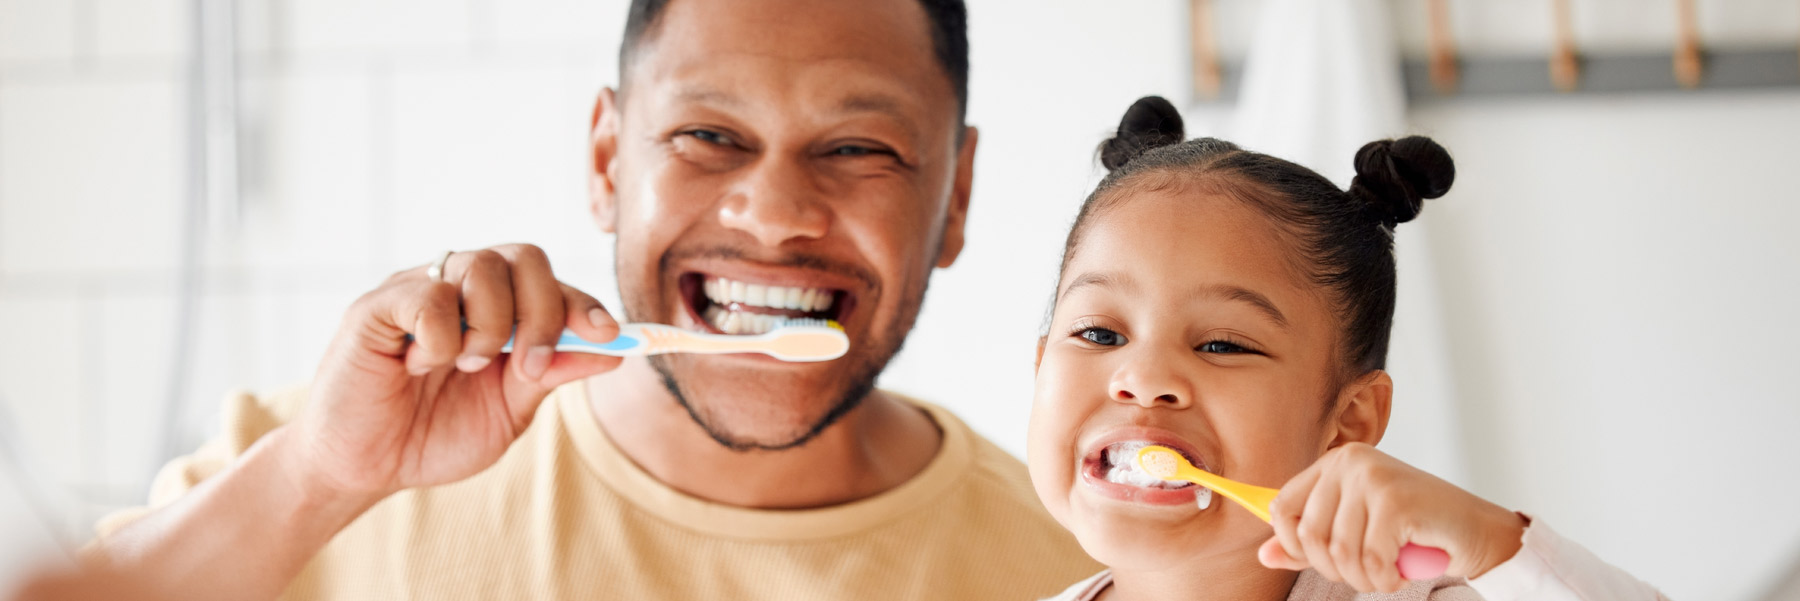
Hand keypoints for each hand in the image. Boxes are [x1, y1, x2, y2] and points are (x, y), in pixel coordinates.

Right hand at [284, 244, 621, 502]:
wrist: (366, 468)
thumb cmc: (434, 435)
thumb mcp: (509, 412)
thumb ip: (552, 374)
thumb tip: (613, 350)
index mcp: (496, 308)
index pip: (551, 282)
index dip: (584, 304)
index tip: (609, 335)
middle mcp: (460, 287)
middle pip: (524, 256)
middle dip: (543, 312)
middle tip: (528, 367)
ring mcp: (418, 289)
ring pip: (482, 266)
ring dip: (490, 327)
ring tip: (467, 367)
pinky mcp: (377, 305)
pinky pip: (429, 295)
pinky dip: (440, 339)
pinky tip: (418, 366)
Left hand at [1258, 443, 1526, 592]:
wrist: (1478, 531)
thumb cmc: (1416, 530)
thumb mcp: (1354, 532)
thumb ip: (1309, 542)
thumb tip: (1264, 555)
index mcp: (1334, 463)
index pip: (1281, 507)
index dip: (1294, 545)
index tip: (1323, 560)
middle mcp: (1350, 462)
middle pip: (1308, 535)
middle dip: (1335, 569)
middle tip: (1367, 571)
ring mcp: (1373, 478)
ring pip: (1339, 552)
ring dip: (1363, 577)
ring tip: (1386, 572)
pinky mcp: (1396, 501)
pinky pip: (1370, 559)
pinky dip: (1385, 578)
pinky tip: (1401, 572)